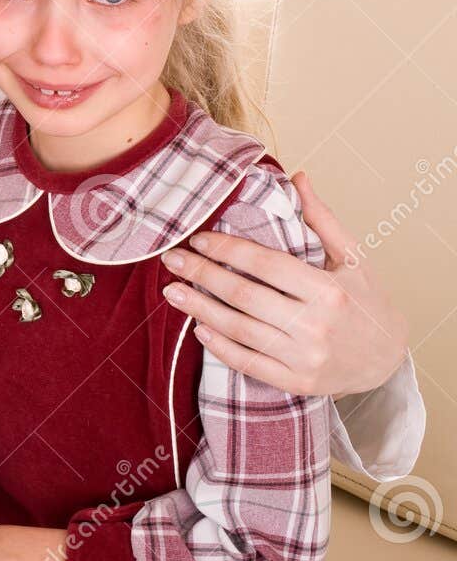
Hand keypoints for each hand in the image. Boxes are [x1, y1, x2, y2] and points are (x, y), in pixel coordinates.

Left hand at [160, 170, 408, 397]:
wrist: (388, 358)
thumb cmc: (366, 301)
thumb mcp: (352, 258)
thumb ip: (321, 219)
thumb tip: (298, 178)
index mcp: (328, 290)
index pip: (265, 264)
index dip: (227, 249)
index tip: (198, 239)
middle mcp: (315, 325)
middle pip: (245, 296)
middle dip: (202, 275)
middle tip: (172, 260)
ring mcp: (305, 358)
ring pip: (240, 330)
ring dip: (200, 309)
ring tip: (172, 292)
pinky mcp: (297, 382)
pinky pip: (249, 363)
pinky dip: (220, 347)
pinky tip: (198, 329)